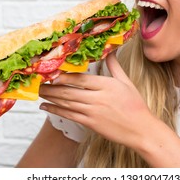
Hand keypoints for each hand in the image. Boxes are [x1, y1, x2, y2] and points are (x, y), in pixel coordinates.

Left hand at [39, 52, 156, 149]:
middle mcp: (98, 98)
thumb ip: (114, 66)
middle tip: (39, 82)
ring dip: (50, 98)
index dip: (64, 76)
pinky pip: (69, 115)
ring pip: (67, 103)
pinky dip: (55, 110)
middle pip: (69, 91)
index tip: (52, 73)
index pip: (80, 79)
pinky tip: (45, 107)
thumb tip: (110, 50)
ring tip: (39, 92)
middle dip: (52, 87)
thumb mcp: (126, 82)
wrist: (141, 129)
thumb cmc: (135, 105)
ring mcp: (93, 112)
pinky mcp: (91, 123)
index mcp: (106, 85)